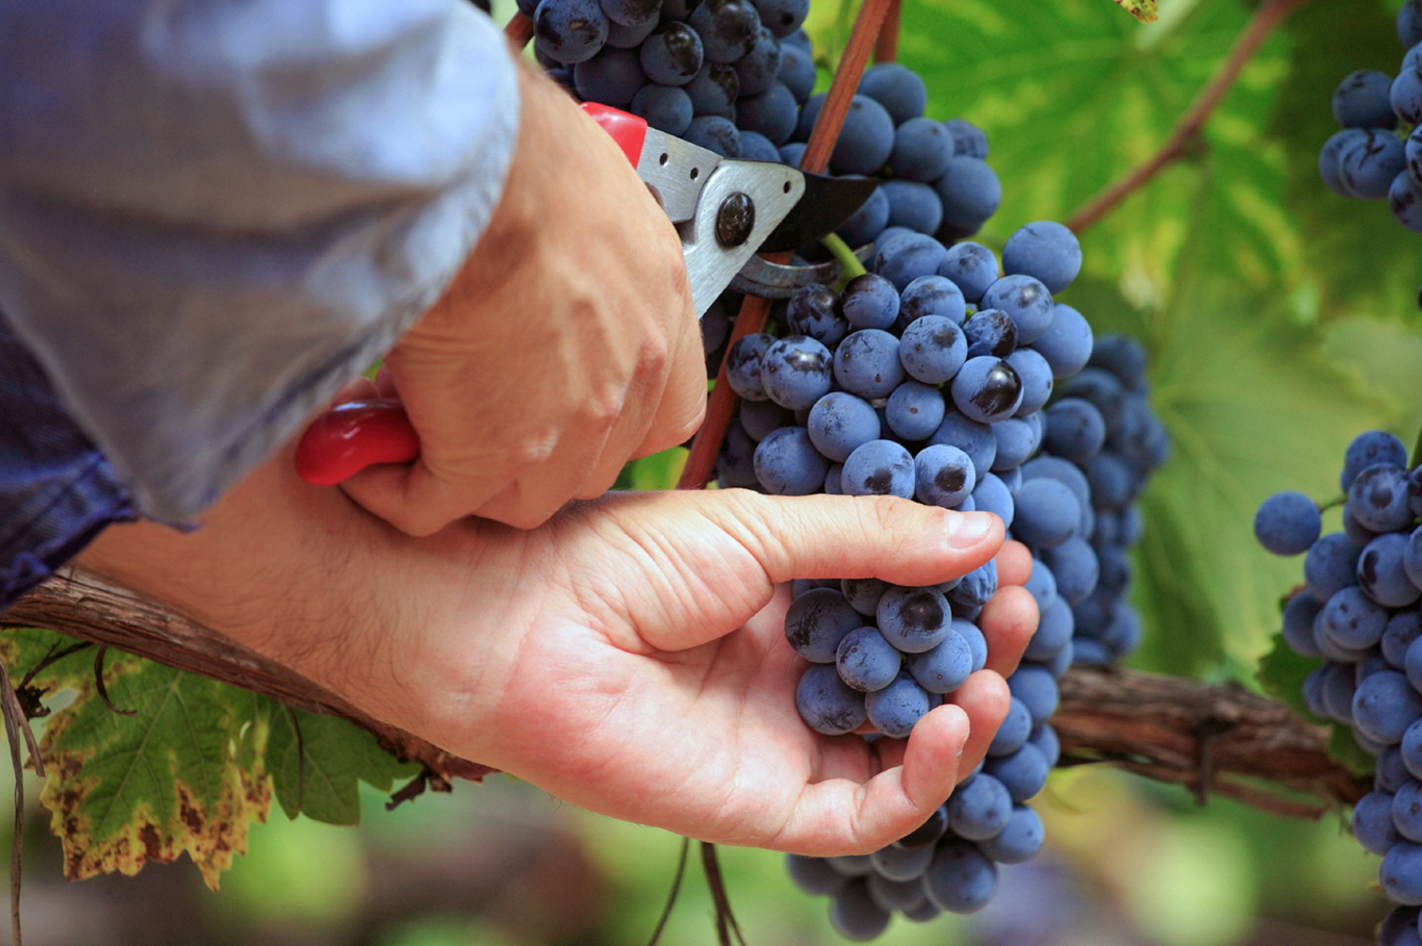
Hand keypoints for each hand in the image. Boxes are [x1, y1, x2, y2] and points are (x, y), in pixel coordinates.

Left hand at [77, 450, 1037, 855]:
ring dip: (965, 713)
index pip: (902, 612)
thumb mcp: (763, 530)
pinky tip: (954, 719)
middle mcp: (791, 680)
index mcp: (787, 610)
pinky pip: (867, 810)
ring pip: (903, 752)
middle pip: (916, 682)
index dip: (960, 590)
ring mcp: (782, 744)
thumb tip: (987, 530)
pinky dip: (924, 776)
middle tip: (1019, 603)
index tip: (1009, 554)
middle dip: (976, 647)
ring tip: (997, 661)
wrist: (521, 620)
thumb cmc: (619, 559)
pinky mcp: (766, 804)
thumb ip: (870, 540)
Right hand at [337, 63, 705, 535]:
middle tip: (469, 413)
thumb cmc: (517, 146)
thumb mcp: (583, 184)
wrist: (473, 168)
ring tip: (410, 431)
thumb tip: (531, 242)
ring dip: (462, 474)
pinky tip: (360, 450)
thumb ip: (577, 240)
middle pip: (590, 463)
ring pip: (518, 495)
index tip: (560, 405)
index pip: (665, 410)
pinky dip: (392, 488)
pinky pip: (432, 504)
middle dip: (531, 452)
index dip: (609, 422)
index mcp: (657, 303)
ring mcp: (566, 425)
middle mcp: (628, 372)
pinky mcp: (489, 454)